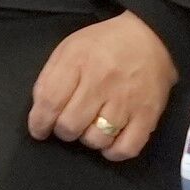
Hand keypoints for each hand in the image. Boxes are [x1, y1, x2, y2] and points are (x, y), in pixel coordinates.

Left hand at [28, 10, 178, 158]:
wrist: (150, 37)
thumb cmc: (103, 45)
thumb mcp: (69, 49)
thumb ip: (50, 78)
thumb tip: (40, 112)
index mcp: (78, 61)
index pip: (50, 102)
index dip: (39, 122)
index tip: (39, 129)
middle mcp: (102, 82)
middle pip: (70, 125)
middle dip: (63, 131)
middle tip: (69, 123)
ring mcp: (127, 100)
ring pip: (97, 139)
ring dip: (88, 139)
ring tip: (91, 127)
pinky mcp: (148, 115)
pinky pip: (127, 148)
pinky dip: (113, 152)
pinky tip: (109, 143)